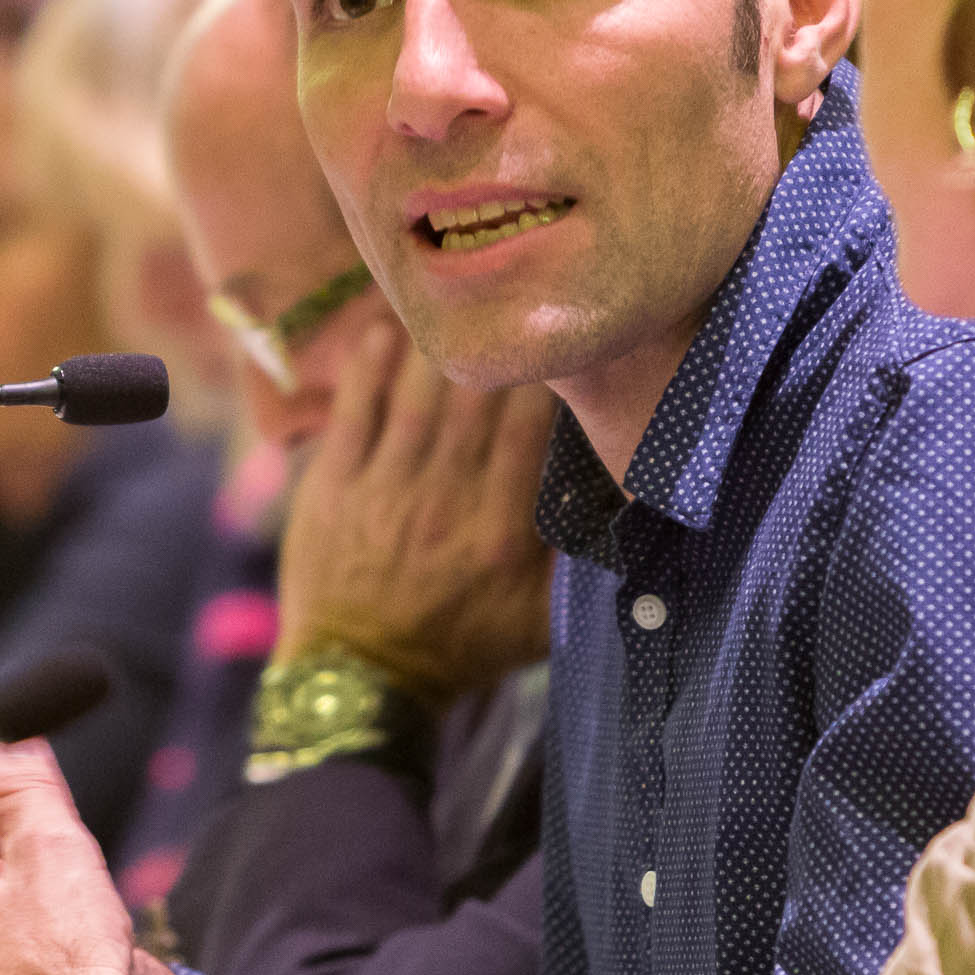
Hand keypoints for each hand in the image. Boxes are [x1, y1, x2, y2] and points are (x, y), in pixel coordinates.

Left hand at [275, 321, 554, 701]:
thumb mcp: (540, 623)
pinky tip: (385, 327)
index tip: (562, 337)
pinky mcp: (332, 488)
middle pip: (475, 403)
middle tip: (511, 296)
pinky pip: (353, 413)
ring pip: (417, 399)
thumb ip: (583, 569)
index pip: (530, 433)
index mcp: (499, 532)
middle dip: (495, 347)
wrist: (361, 679)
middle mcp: (443, 503)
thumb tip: (641, 511)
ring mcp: (384, 491)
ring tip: (453, 296)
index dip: (547, 378)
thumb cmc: (461, 646)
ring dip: (436, 345)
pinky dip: (368, 368)